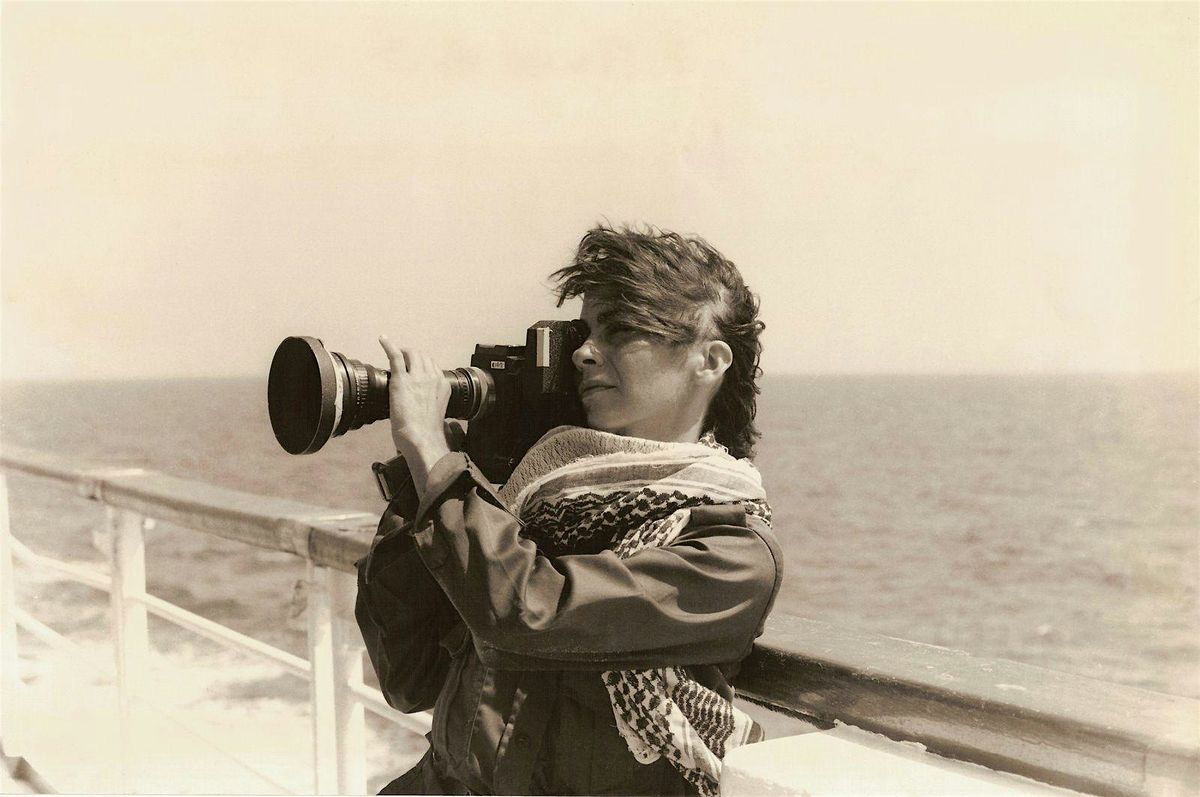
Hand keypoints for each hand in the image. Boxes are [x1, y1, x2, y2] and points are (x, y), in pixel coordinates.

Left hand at [378, 336, 452, 494]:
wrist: (421, 438)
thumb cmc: (428, 433)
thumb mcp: (437, 413)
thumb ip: (433, 403)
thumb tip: (425, 407)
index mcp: (443, 385)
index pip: (433, 366)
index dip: (423, 365)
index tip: (416, 367)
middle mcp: (432, 377)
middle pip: (423, 356)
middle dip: (413, 355)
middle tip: (403, 359)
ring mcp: (417, 377)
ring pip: (411, 354)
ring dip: (403, 352)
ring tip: (395, 354)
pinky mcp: (402, 380)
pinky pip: (396, 356)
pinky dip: (389, 345)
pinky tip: (383, 339)